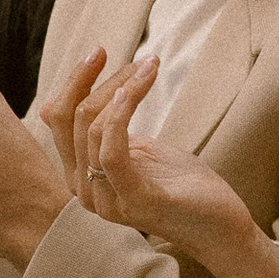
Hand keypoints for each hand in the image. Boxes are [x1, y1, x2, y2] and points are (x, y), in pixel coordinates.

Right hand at [44, 48, 278, 277]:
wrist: (220, 224)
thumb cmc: (182, 185)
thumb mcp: (139, 149)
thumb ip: (111, 131)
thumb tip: (91, 97)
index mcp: (81, 176)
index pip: (58, 120)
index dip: (73, 82)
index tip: (99, 52)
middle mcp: (84, 190)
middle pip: (72, 120)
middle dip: (97, 79)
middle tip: (136, 59)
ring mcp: (107, 199)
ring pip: (93, 129)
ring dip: (123, 89)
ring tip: (150, 68)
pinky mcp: (134, 201)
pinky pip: (112, 152)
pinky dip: (120, 115)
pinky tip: (132, 92)